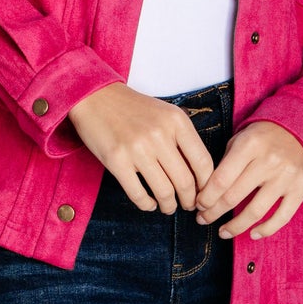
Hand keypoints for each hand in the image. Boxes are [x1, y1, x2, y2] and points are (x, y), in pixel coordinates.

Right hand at [66, 82, 214, 211]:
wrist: (96, 97)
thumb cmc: (134, 109)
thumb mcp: (165, 114)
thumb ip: (182, 139)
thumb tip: (198, 175)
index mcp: (177, 121)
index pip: (203, 162)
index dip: (206, 185)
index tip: (203, 193)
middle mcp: (159, 135)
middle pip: (185, 181)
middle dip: (189, 200)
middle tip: (188, 205)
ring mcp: (137, 149)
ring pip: (164, 191)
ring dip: (169, 206)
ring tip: (169, 207)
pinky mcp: (116, 161)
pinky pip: (138, 194)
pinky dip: (147, 205)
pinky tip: (150, 204)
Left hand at [194, 120, 302, 240]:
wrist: (302, 128)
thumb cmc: (265, 137)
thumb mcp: (241, 139)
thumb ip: (225, 162)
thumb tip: (207, 192)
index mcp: (250, 145)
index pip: (221, 179)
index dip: (206, 197)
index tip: (198, 205)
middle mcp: (269, 161)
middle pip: (234, 197)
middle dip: (213, 212)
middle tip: (203, 219)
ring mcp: (286, 177)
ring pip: (255, 211)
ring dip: (235, 227)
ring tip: (223, 232)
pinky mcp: (301, 188)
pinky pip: (282, 217)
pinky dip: (266, 230)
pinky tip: (253, 234)